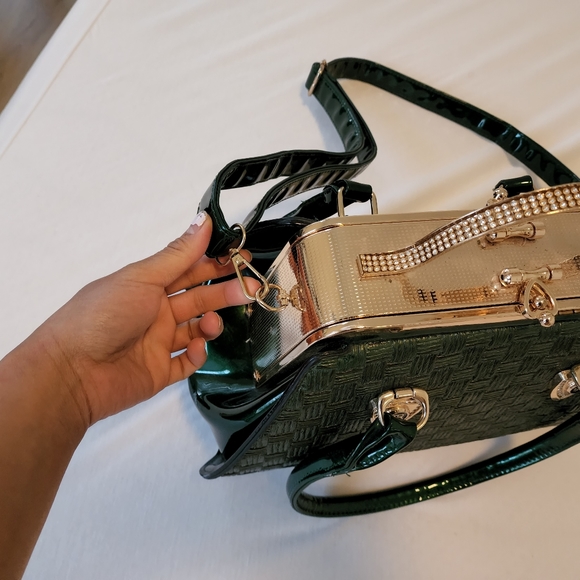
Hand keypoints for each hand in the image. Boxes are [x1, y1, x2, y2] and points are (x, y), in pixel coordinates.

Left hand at [34, 212, 258, 426]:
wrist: (72, 373)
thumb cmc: (102, 316)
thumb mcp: (141, 278)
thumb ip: (177, 254)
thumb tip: (203, 220)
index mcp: (148, 286)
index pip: (189, 270)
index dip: (215, 263)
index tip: (241, 258)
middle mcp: (155, 312)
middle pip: (198, 299)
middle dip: (224, 292)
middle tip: (250, 289)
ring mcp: (157, 343)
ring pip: (196, 330)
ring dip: (211, 325)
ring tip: (212, 325)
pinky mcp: (159, 373)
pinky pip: (186, 363)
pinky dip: (197, 355)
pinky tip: (196, 348)